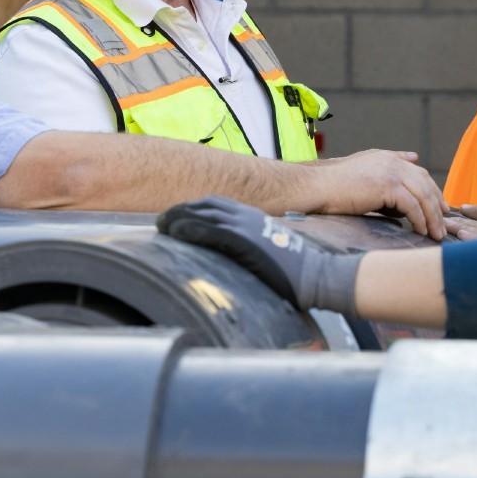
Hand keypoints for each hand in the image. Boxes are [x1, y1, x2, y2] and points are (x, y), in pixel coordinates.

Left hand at [158, 195, 360, 313]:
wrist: (316, 274)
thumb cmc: (297, 269)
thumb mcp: (271, 248)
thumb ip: (252, 245)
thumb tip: (238, 254)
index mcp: (254, 217)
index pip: (216, 203)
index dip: (193, 208)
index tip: (178, 216)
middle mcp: (247, 217)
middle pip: (205, 205)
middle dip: (180, 211)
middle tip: (162, 221)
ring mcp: (245, 228)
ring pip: (202, 215)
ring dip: (178, 219)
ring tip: (161, 226)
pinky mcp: (243, 243)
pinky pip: (210, 231)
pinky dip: (190, 230)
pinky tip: (175, 234)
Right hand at [307, 150, 445, 240]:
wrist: (316, 187)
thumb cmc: (335, 186)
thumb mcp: (363, 172)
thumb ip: (387, 171)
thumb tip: (412, 162)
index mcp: (388, 158)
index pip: (420, 174)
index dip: (433, 191)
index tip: (441, 209)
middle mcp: (393, 162)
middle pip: (426, 184)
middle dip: (437, 206)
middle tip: (444, 225)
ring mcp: (391, 172)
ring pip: (422, 196)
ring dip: (432, 217)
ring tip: (436, 234)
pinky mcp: (387, 185)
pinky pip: (412, 206)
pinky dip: (419, 220)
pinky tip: (421, 231)